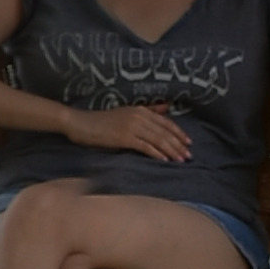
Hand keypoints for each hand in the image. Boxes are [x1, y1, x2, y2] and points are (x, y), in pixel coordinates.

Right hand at [63, 104, 191, 161]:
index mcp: (139, 110)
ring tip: (181, 160)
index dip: (179, 132)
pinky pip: (146, 146)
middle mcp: (138, 116)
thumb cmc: (101, 121)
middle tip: (189, 155)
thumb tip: (166, 108)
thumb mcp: (125, 113)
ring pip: (158, 139)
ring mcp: (131, 126)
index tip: (188, 142)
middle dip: (179, 144)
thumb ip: (146, 111)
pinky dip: (157, 154)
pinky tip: (165, 160)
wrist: (80, 123)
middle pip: (164, 131)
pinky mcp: (124, 137)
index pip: (165, 121)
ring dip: (172, 151)